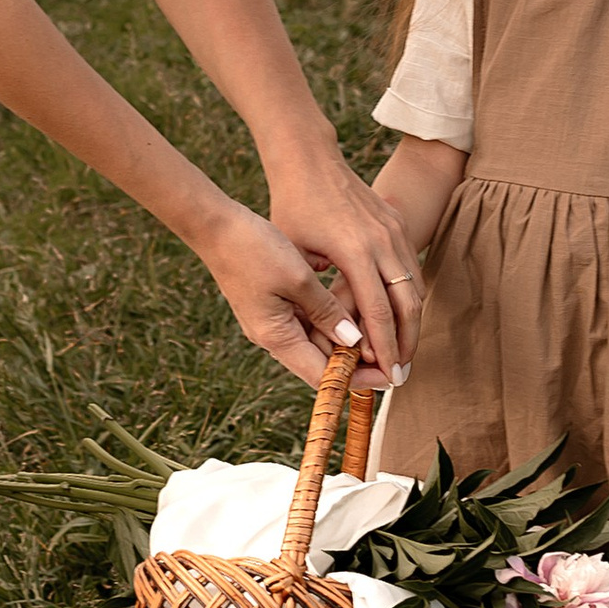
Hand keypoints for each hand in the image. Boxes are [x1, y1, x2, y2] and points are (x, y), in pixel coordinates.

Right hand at [197, 202, 374, 387]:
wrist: (216, 228)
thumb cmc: (254, 248)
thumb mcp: (297, 278)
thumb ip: (326, 311)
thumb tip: (354, 340)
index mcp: (276, 336)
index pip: (322, 375)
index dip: (357, 380)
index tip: (388, 375)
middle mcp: (272, 337)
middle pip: (321, 365)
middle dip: (356, 366)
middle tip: (392, 360)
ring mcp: (271, 324)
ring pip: (316, 346)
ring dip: (345, 346)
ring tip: (381, 341)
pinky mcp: (273, 309)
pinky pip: (307, 326)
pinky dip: (331, 326)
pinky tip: (354, 317)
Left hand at [264, 155, 424, 387]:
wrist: (310, 161)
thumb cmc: (293, 208)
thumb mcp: (296, 254)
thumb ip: (316, 293)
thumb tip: (338, 336)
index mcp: (356, 252)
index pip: (379, 312)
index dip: (385, 348)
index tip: (387, 376)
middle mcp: (383, 242)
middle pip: (408, 305)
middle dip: (406, 344)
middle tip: (401, 374)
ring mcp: (395, 232)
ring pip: (417, 288)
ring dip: (412, 324)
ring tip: (402, 353)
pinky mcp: (399, 225)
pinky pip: (413, 270)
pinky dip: (410, 299)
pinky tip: (403, 319)